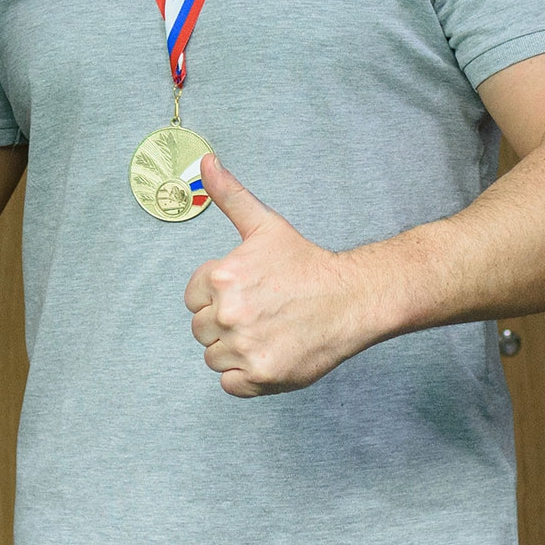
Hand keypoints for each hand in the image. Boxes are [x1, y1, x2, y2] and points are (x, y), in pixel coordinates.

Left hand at [184, 155, 376, 396]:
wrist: (352, 300)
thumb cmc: (306, 264)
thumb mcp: (265, 224)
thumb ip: (229, 194)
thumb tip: (205, 159)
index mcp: (222, 277)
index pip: (193, 299)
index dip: (217, 298)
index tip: (248, 293)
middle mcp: (229, 313)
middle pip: (200, 330)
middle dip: (225, 325)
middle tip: (261, 313)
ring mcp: (245, 347)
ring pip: (213, 358)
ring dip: (234, 351)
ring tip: (267, 332)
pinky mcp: (262, 376)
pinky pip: (230, 384)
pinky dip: (246, 376)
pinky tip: (270, 353)